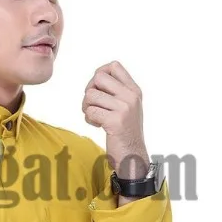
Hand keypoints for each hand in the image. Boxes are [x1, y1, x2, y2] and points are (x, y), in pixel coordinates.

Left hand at [82, 60, 149, 179]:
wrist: (132, 156)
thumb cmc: (124, 131)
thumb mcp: (127, 107)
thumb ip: (116, 91)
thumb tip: (96, 76)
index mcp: (134, 90)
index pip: (113, 66)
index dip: (99, 74)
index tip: (98, 89)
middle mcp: (131, 96)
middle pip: (98, 77)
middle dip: (89, 90)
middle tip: (93, 104)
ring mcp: (124, 108)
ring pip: (90, 95)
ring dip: (86, 107)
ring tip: (95, 116)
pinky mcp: (115, 121)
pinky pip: (90, 111)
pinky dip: (89, 119)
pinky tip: (98, 125)